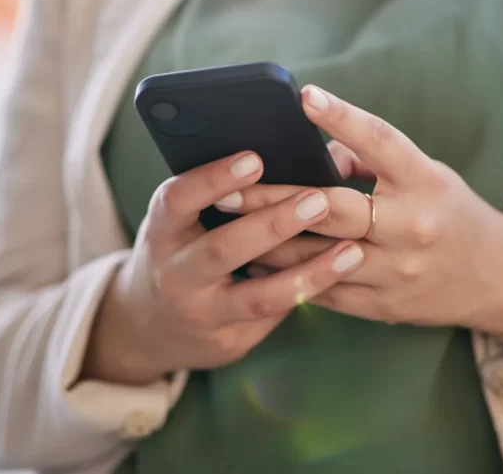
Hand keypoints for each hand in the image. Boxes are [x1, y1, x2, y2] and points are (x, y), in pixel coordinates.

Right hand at [82, 151, 365, 385]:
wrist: (152, 324)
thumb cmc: (181, 249)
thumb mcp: (181, 220)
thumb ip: (219, 197)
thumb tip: (289, 161)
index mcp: (162, 230)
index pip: (180, 199)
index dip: (215, 178)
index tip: (256, 158)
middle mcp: (175, 273)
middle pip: (224, 249)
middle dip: (274, 225)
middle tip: (319, 200)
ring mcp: (201, 313)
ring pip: (258, 296)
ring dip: (308, 273)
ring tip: (350, 251)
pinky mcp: (228, 342)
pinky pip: (274, 318)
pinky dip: (307, 295)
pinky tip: (341, 278)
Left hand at [223, 86, 502, 332]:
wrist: (495, 279)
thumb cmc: (449, 212)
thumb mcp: (426, 175)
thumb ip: (370, 162)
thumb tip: (311, 154)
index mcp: (425, 182)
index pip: (382, 143)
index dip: (342, 118)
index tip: (304, 96)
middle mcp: (412, 227)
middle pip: (333, 209)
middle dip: (273, 197)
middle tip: (227, 186)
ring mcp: (397, 272)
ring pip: (317, 257)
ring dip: (266, 240)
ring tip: (223, 221)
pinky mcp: (383, 306)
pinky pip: (324, 291)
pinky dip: (285, 274)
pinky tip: (252, 258)